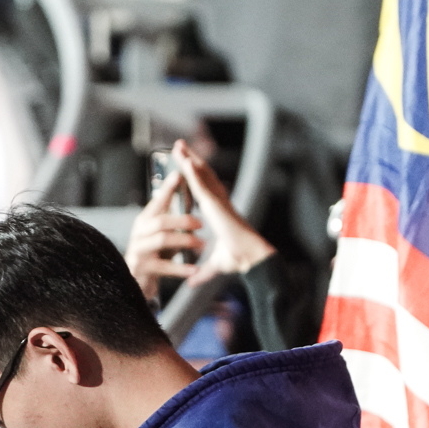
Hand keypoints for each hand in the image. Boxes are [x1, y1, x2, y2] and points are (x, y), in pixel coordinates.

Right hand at [125, 165, 204, 298]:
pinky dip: (181, 268)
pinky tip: (195, 270)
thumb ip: (173, 218)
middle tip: (201, 223)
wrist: (139, 283)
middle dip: (183, 219)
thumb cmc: (156, 254)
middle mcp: (139, 232)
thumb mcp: (164, 233)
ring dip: (185, 241)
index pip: (157, 200)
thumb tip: (193, 194)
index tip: (179, 173)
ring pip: (162, 240)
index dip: (167, 188)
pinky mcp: (141, 268)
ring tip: (203, 245)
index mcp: (146, 220)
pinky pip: (163, 267)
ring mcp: (138, 250)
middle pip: (160, 220)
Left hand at [169, 138, 274, 284]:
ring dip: (189, 159)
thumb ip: (202, 271)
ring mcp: (218, 201)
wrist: (250, 257)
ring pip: (202, 175)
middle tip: (180, 146)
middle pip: (203, 175)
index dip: (196, 175)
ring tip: (178, 146)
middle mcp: (219, 202)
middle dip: (191, 160)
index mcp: (219, 211)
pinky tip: (183, 160)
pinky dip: (192, 171)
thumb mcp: (215, 265)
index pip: (204, 188)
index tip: (187, 164)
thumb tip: (192, 281)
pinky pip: (201, 184)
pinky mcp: (215, 204)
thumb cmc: (238, 258)